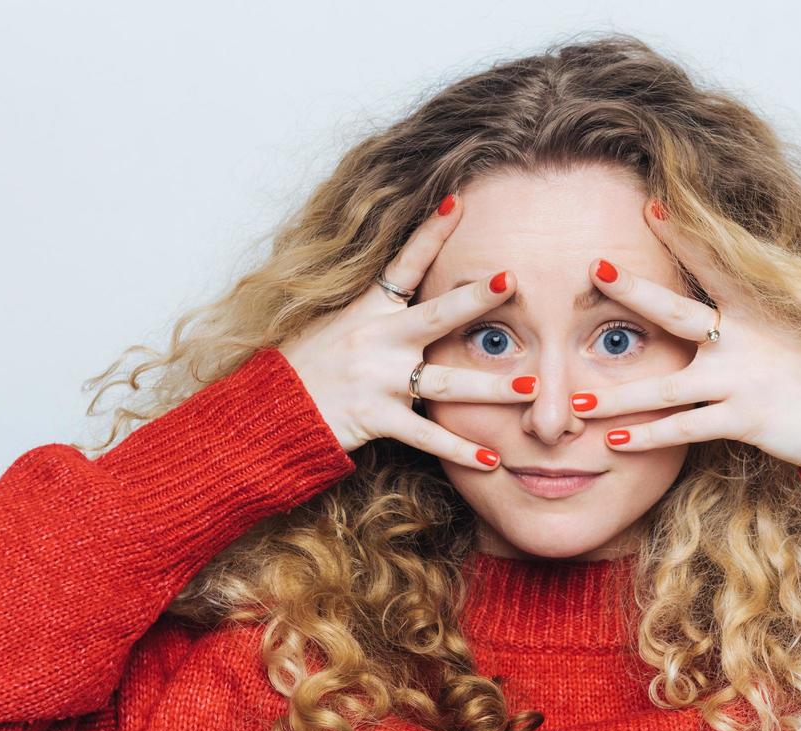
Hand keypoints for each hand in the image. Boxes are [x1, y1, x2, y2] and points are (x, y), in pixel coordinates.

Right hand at [279, 194, 537, 469]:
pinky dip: (459, 451)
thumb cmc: (305, 367)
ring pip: (445, 382)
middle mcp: (376, 339)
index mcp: (367, 310)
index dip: (431, 232)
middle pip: (435, 315)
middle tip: (514, 280)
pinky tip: (490, 459)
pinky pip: (425, 437)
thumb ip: (376, 310)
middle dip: (476, 298)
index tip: (459, 202)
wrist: (268, 411)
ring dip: (491, 387)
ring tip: (532, 386)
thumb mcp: (335, 324)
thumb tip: (412, 289)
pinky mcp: (375, 418)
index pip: (404, 264)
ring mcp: (377, 379)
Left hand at [568, 199, 800, 469]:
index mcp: (756, 307)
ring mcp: (740, 379)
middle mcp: (742, 338)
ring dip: (618, 394)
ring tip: (575, 399)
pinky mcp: (743, 419)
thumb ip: (758, 312)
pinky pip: (685, 428)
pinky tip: (614, 440)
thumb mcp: (800, 324)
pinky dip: (649, 436)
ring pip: (665, 387)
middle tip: (593, 269)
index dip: (682, 234)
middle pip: (675, 311)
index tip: (650, 206)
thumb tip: (724, 303)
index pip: (712, 263)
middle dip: (632, 290)